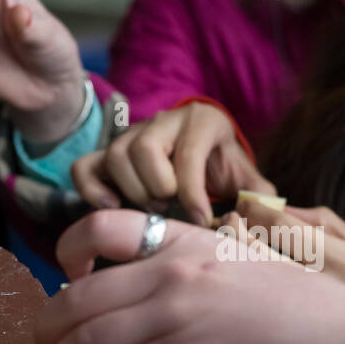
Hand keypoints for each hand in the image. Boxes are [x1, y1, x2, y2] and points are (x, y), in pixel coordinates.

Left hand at [35, 210, 344, 343]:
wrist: (333, 336)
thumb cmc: (288, 299)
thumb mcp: (230, 254)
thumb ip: (178, 261)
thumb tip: (127, 287)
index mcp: (182, 238)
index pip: (101, 226)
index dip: (67, 250)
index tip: (66, 274)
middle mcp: (171, 272)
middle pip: (78, 297)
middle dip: (48, 327)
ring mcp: (174, 315)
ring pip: (87, 340)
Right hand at [71, 102, 275, 224]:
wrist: (202, 155)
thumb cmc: (221, 170)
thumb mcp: (247, 178)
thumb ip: (260, 195)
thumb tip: (257, 212)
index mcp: (200, 121)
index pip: (188, 153)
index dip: (192, 193)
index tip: (201, 222)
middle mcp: (162, 121)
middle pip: (143, 149)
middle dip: (156, 187)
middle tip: (169, 207)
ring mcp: (129, 136)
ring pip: (115, 156)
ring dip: (131, 191)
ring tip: (151, 208)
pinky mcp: (104, 154)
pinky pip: (84, 167)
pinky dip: (91, 190)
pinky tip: (111, 207)